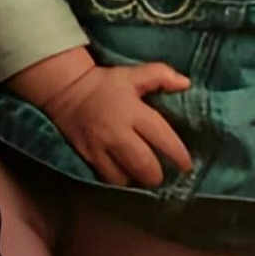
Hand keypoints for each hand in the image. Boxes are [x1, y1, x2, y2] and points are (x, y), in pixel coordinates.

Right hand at [42, 62, 192, 187]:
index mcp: (133, 111)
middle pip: (144, 165)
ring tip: (145, 177)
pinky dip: (120, 181)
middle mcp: (117, 132)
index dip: (178, 154)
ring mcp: (100, 147)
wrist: (67, 90)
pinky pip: (107, 179)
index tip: (187, 165)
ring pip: (125, 178)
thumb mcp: (135, 74)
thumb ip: (162, 75)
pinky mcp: (88, 157)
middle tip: (165, 174)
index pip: (161, 137)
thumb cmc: (106, 83)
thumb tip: (186, 84)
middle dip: (158, 174)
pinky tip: (127, 176)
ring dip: (138, 181)